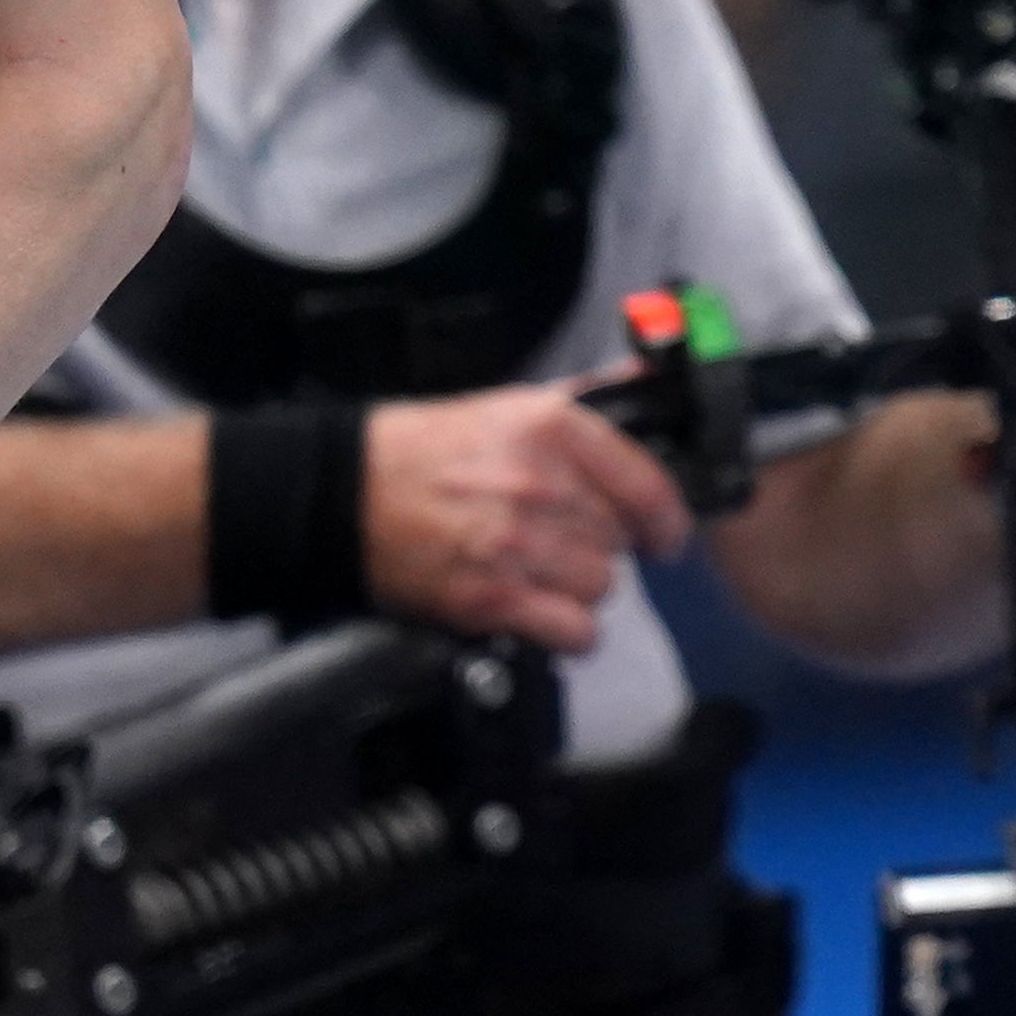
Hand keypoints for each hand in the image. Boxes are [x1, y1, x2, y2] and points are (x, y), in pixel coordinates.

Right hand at [366, 389, 692, 653]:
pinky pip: (574, 633)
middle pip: (621, 540)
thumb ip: (583, 400)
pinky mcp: (493, 601)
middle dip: (600, 545)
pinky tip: (542, 614)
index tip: (665, 534)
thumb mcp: (508, 405)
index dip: (666, 519)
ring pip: (601, 587)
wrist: (348, 490)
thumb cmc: (424, 449)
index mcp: (553, 429)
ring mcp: (519, 546)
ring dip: (580, 587)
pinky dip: (567, 632)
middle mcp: (543, 486)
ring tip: (542, 572)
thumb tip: (642, 382)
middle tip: (564, 540)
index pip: (648, 486)